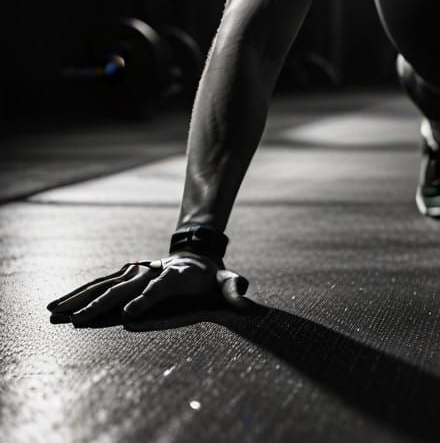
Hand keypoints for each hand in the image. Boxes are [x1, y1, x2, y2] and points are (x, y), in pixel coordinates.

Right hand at [47, 254, 253, 323]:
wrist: (195, 254)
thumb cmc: (210, 276)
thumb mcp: (225, 281)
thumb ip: (233, 289)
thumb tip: (247, 301)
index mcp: (177, 275)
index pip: (160, 287)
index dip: (146, 300)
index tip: (129, 315)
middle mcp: (152, 270)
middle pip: (126, 286)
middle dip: (102, 303)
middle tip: (80, 320)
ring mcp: (136, 271)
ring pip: (106, 284)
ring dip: (81, 298)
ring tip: (56, 312)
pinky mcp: (124, 275)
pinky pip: (100, 284)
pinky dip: (79, 293)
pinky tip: (59, 306)